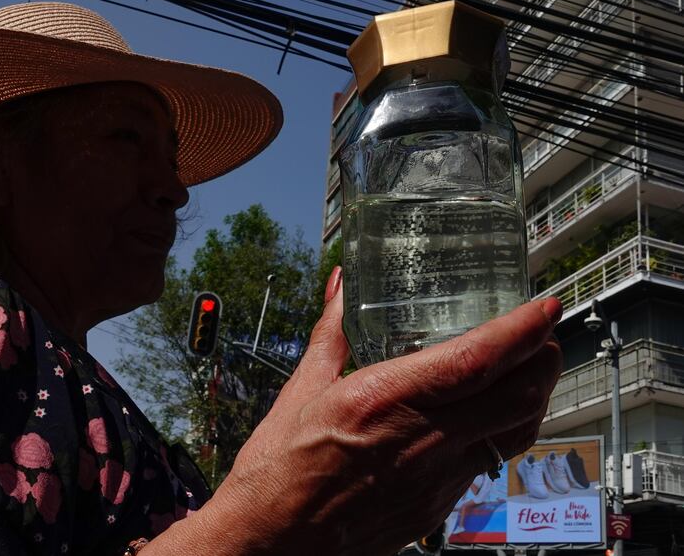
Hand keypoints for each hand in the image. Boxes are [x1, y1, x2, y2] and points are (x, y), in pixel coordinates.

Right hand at [207, 266, 561, 554]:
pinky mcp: (437, 508)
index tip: (543, 307)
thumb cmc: (278, 473)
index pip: (475, 361)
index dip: (520, 331)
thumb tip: (342, 287)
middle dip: (543, 359)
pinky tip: (486, 418)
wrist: (274, 543)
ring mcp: (435, 480)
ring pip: (513, 434)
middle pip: (516, 398)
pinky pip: (488, 464)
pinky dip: (502, 431)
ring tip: (530, 370)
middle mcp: (419, 441)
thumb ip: (332, 333)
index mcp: (382, 400)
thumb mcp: (301, 390)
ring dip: (532, 396)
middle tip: (544, 334)